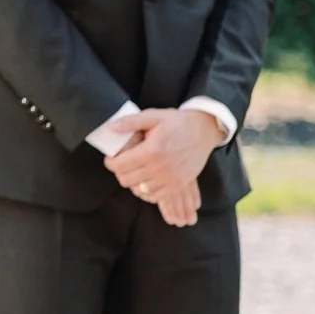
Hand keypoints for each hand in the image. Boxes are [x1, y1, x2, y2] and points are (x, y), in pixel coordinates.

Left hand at [103, 108, 222, 225]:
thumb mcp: (153, 116)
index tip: (112, 158)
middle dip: (120, 172)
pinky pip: (154, 196)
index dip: (110, 162)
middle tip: (123, 163)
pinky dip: (146, 191)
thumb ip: (130, 122)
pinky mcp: (178, 185)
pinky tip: (145, 180)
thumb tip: (110, 128)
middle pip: (126, 179)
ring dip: (133, 181)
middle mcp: (160, 168)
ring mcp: (171, 179)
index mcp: (151, 151)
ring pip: (138, 190)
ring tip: (135, 170)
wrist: (204, 130)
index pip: (119, 165)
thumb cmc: (177, 122)